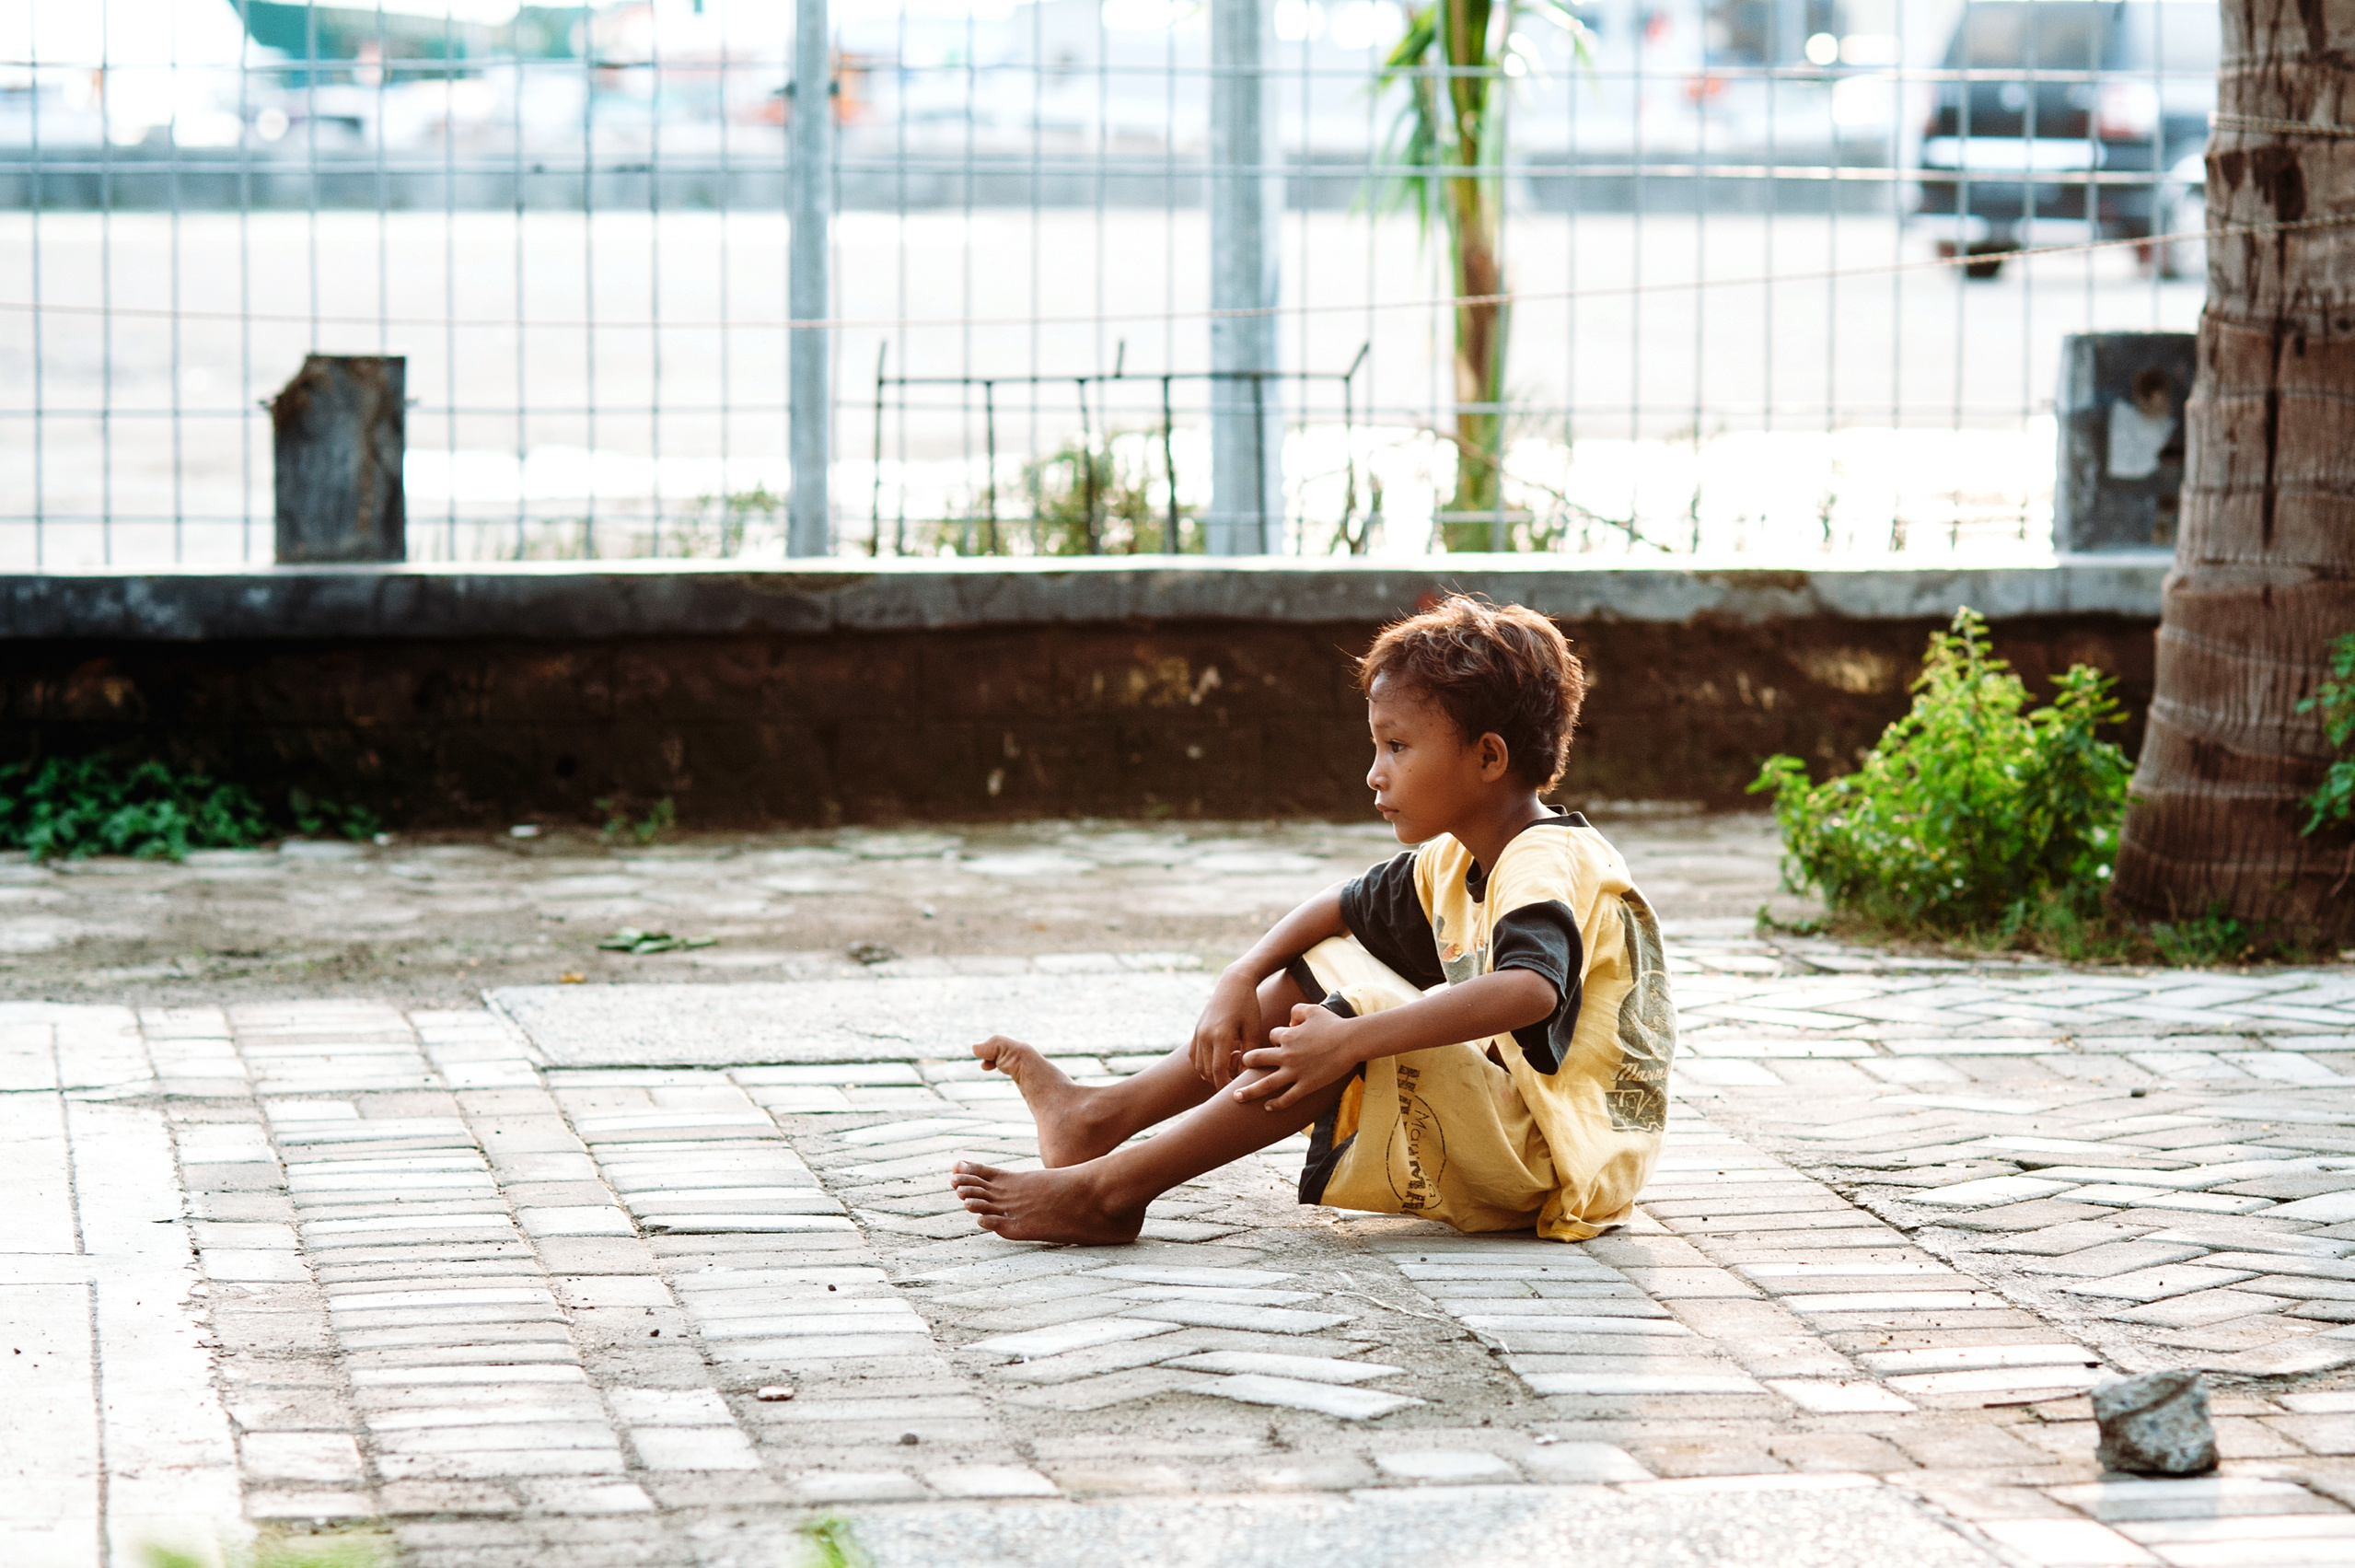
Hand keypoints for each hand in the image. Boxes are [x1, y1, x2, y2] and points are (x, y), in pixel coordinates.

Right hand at [1188, 966, 1262, 1087]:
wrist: (1233, 983)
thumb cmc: (1248, 1006)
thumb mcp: (1253, 1029)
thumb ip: (1249, 1053)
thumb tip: (1243, 1075)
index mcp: (1221, 1035)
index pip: (1218, 1070)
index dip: (1225, 1085)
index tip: (1235, 1091)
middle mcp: (1205, 1035)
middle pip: (1207, 1071)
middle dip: (1220, 1080)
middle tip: (1237, 1076)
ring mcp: (1198, 1033)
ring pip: (1198, 1065)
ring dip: (1211, 1073)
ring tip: (1230, 1063)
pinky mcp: (1196, 1031)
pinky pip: (1194, 1056)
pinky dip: (1203, 1064)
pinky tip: (1218, 1059)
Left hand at [1233, 1001, 1356, 1111]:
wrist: (1351, 1041)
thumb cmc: (1334, 1024)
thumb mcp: (1313, 1009)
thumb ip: (1296, 1010)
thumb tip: (1289, 1020)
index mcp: (1287, 1035)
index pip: (1271, 1036)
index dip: (1275, 1038)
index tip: (1282, 1041)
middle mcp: (1286, 1054)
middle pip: (1255, 1059)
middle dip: (1245, 1063)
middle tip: (1238, 1068)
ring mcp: (1295, 1072)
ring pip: (1265, 1084)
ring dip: (1249, 1092)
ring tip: (1236, 1098)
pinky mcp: (1306, 1086)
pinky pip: (1287, 1098)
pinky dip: (1276, 1104)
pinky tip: (1268, 1107)